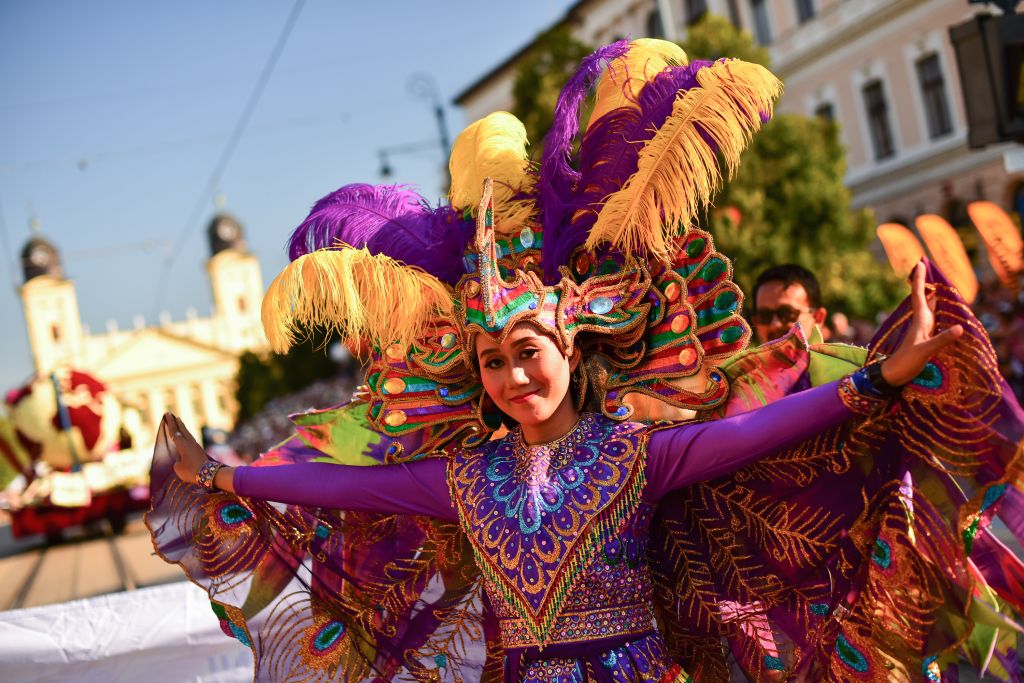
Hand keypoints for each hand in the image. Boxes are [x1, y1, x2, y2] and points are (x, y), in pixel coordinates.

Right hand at [163, 413, 207, 483]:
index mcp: (183, 445)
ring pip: (187, 434)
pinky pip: (190, 440)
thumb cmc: (191, 471)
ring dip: (182, 427)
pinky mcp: (199, 451)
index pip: (174, 432)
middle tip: (171, 414)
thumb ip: (178, 462)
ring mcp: (196, 446)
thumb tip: (182, 460)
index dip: (170, 423)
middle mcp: (190, 443)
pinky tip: (186, 436)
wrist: (209, 474)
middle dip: (176, 422)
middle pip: (182, 430)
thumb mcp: (179, 468)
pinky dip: (186, 435)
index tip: (167, 414)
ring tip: (179, 421)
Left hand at [880, 262, 963, 385]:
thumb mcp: (925, 350)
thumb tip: (960, 328)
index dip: (920, 279)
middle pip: (924, 297)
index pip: (920, 295)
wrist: (893, 375)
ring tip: (936, 284)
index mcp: (920, 321)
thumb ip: (942, 339)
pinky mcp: (924, 338)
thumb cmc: (906, 362)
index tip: (920, 262)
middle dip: (926, 283)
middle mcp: (920, 322)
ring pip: (928, 307)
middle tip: (927, 267)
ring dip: (931, 295)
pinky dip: (937, 310)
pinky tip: (940, 311)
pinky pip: (932, 319)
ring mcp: (921, 330)